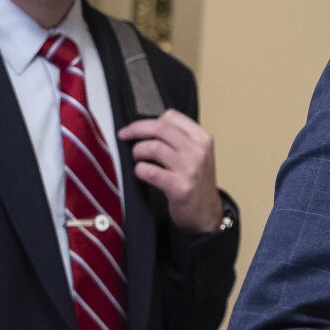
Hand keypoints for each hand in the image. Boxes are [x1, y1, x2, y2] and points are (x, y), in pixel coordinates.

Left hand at [118, 110, 220, 231]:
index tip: (135, 128)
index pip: (171, 117)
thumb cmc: (196, 181)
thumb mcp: (196, 154)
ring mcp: (190, 169)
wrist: (205, 212)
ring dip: (138, 152)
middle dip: (136, 130)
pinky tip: (141, 172)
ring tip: (138, 158)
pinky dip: (140, 170)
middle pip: (160, 128)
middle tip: (124, 136)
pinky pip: (150, 171)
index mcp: (202, 138)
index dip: (147, 121)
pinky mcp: (179, 187)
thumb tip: (145, 127)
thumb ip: (178, 138)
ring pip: (153, 147)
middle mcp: (198, 151)